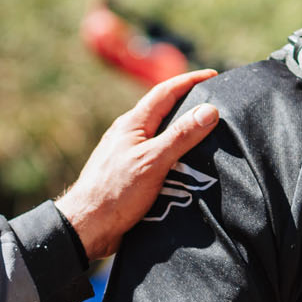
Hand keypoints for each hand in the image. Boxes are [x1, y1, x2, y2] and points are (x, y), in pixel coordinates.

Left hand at [56, 70, 219, 260]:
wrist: (86, 227)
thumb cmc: (115, 192)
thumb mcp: (153, 161)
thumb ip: (181, 136)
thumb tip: (209, 110)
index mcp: (132, 124)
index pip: (165, 92)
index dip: (189, 80)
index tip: (213, 75)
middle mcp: (128, 135)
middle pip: (163, 112)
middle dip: (188, 104)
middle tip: (215, 103)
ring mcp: (127, 154)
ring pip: (160, 135)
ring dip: (182, 132)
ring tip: (207, 135)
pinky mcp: (129, 174)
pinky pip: (158, 157)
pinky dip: (175, 155)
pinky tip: (186, 166)